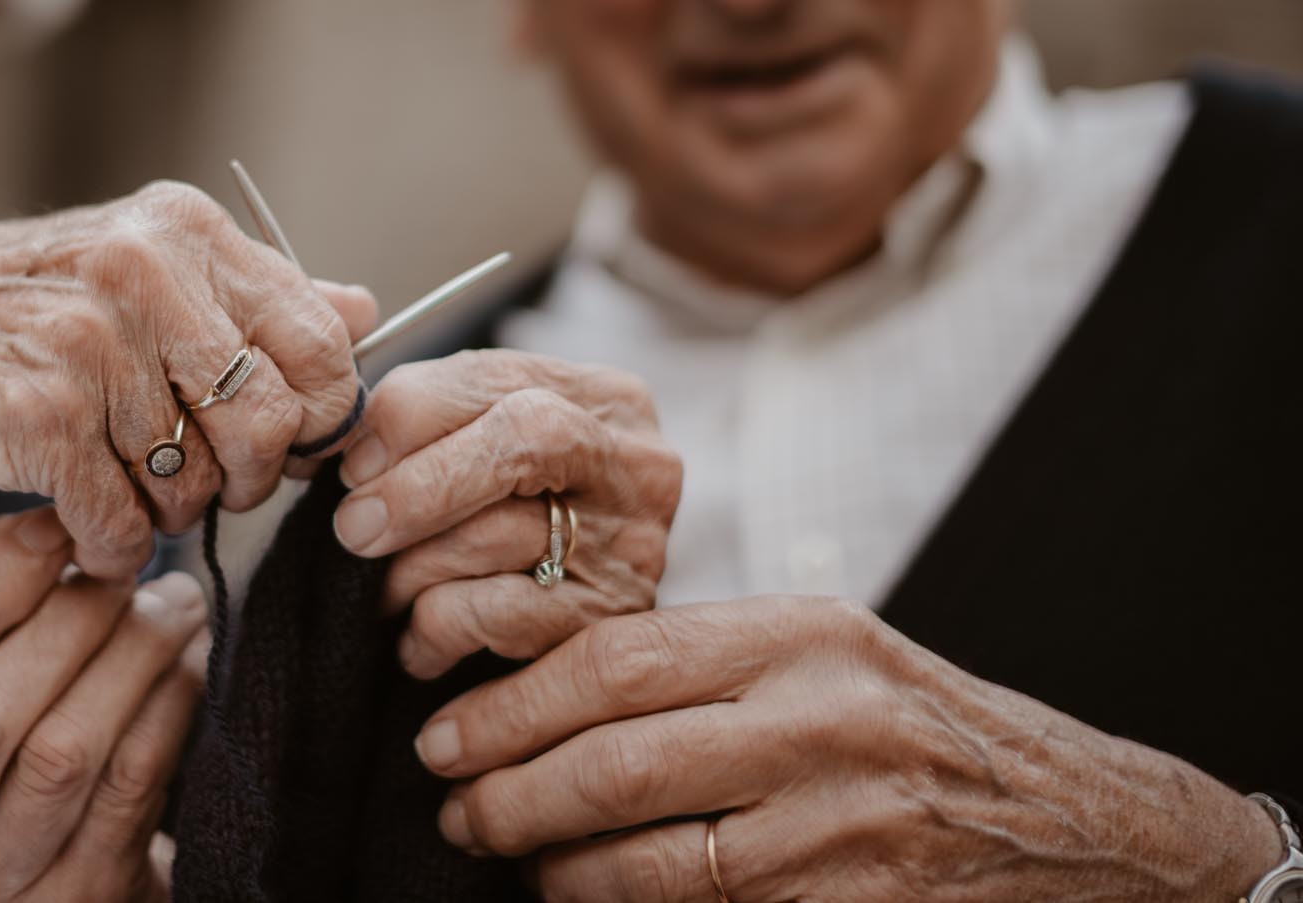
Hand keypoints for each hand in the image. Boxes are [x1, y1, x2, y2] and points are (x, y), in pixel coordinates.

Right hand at [0, 181, 376, 574]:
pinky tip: (91, 523)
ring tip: (129, 481)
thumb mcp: (156, 265)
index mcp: (189, 232)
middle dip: (249, 476)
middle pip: (269, 425)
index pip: (320, 342)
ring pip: (195, 484)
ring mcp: (90, 345)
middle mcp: (145, 275)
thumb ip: (261, 294)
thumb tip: (367, 314)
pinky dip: (113, 544)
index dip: (320, 414)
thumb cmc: (44, 301)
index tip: (292, 442)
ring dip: (168, 508)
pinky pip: (122, 523)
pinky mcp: (40, 417)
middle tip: (212, 478)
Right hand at [0, 508, 208, 902]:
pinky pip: (132, 787)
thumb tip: (43, 530)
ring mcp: (1, 889)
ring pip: (64, 754)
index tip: (51, 527)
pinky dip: (168, 707)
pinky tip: (188, 660)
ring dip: (131, 656)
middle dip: (65, 621)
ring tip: (174, 602)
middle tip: (127, 563)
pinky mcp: (85, 897)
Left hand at [329, 349, 680, 678]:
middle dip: (416, 484)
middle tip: (354, 527)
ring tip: (381, 591)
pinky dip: (435, 627)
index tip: (352, 463)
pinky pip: (498, 615)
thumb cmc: (519, 523)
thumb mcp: (493, 450)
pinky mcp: (611, 623)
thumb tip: (346, 453)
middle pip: (518, 439)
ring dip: (410, 568)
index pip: (490, 375)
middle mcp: (633, 462)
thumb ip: (434, 427)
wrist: (613, 647)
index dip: (405, 415)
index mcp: (601, 397)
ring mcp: (631, 543)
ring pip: (495, 534)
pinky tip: (417, 642)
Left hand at [415, 596, 1281, 901]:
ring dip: (559, 865)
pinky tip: (583, 897)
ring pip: (661, 858)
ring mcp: (849, 820)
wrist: (1061, 813)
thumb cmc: (900, 716)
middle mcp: (824, 717)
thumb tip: (534, 686)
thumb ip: (694, 659)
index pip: (616, 661)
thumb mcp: (813, 648)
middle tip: (452, 804)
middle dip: (511, 790)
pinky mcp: (863, 900)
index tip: (445, 734)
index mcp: (797, 631)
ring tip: (504, 854)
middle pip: (622, 761)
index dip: (513, 706)